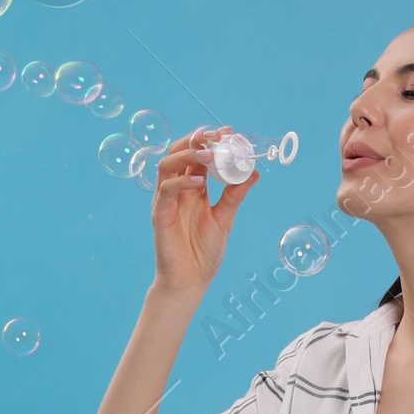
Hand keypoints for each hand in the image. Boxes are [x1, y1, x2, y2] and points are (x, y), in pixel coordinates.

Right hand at [148, 125, 257, 297]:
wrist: (189, 281)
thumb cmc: (204, 252)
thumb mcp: (224, 218)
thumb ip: (235, 195)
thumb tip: (254, 172)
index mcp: (192, 188)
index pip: (197, 155)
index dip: (209, 140)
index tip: (228, 131)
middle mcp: (177, 189)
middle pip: (178, 152)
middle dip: (197, 140)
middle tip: (217, 136)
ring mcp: (166, 201)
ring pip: (167, 165)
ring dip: (187, 155)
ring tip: (208, 155)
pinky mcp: (160, 215)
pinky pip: (166, 190)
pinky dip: (182, 182)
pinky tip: (199, 184)